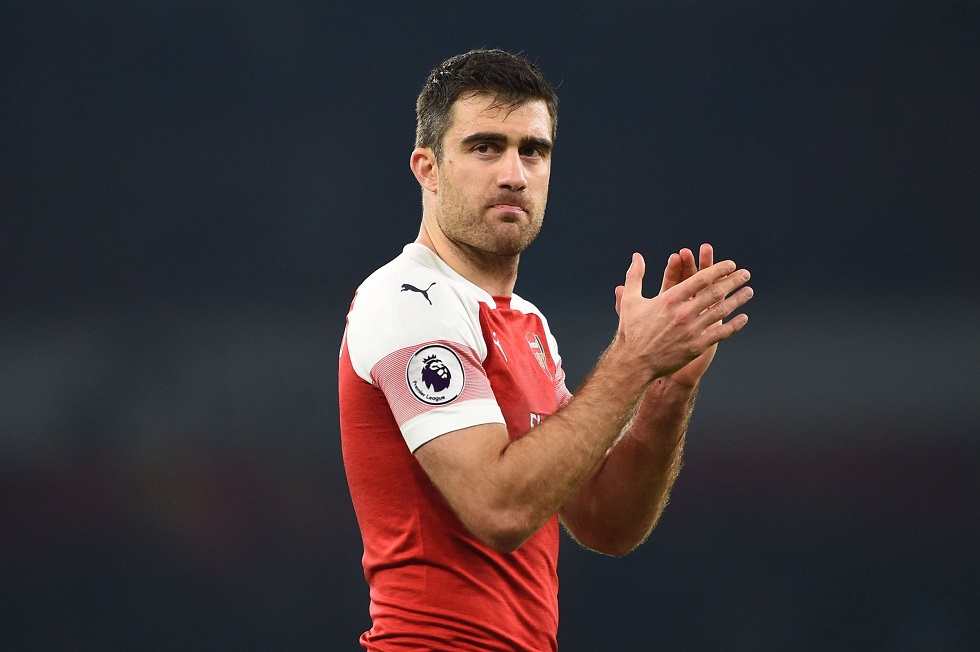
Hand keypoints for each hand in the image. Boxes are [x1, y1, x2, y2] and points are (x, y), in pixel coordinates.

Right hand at [614, 243, 751, 385]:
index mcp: (670, 299)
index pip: (700, 278)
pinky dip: (734, 325)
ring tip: (748, 292)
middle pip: (715, 292)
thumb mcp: (630, 300)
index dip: (718, 269)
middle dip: (733, 281)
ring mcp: (692, 330)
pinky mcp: (696, 346)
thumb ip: (635, 275)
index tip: (730, 264)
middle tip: (745, 274)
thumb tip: (637, 256)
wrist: (634, 363)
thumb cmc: (631, 331)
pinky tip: (743, 318)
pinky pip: (720, 334)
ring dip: (738, 300)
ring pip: (721, 311)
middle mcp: (683, 313)